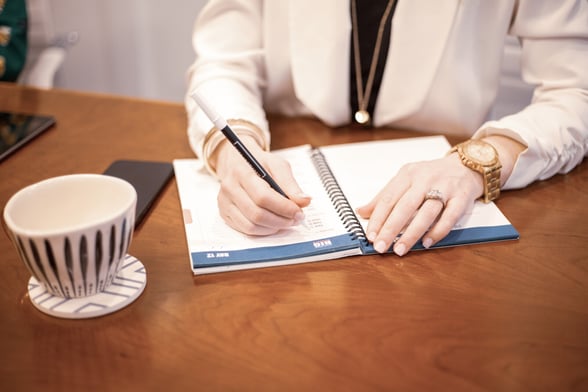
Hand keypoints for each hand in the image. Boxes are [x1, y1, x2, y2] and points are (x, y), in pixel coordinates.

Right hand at [213, 135, 310, 234]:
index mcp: (241, 172)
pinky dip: (264, 231)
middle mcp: (229, 188)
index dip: (284, 207)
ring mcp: (224, 203)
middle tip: (296, 219)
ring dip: (274, 227)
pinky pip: (246, 230)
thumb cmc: (261, 164)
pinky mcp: (225, 214)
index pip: (263, 197)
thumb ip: (291, 183)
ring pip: (251, 225)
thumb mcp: (277, 165)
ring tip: (286, 221)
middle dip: (281, 220)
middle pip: (257, 214)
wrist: (240, 163)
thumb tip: (304, 201)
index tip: (299, 212)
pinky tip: (274, 223)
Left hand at [356, 153, 482, 254]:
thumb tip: (361, 212)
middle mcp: (425, 180)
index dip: (378, 219)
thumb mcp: (406, 179)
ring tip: (400, 249)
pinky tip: (426, 243)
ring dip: (412, 233)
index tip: (371, 236)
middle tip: (381, 247)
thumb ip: (385, 196)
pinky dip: (438, 231)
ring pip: (426, 213)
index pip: (388, 199)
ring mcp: (445, 188)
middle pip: (405, 206)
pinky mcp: (462, 197)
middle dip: (391, 228)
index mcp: (407, 175)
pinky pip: (450, 217)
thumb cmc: (432, 175)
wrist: (467, 164)